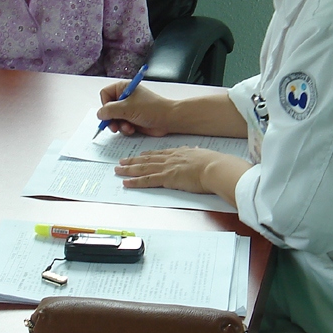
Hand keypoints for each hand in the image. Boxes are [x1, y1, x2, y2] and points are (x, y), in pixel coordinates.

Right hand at [96, 82, 172, 136]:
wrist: (168, 120)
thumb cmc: (152, 109)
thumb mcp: (127, 108)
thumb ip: (110, 110)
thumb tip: (100, 114)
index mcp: (123, 88)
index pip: (105, 94)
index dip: (105, 105)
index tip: (109, 113)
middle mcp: (125, 97)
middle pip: (108, 108)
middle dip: (111, 119)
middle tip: (114, 127)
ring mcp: (128, 109)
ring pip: (114, 119)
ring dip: (119, 125)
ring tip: (128, 127)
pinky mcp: (132, 119)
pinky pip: (121, 125)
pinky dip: (125, 129)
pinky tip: (132, 129)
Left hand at [114, 147, 249, 205]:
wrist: (215, 168)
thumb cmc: (213, 163)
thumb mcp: (204, 154)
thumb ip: (197, 153)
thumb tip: (198, 150)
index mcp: (179, 153)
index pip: (159, 154)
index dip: (147, 155)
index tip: (139, 155)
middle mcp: (170, 159)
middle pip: (147, 159)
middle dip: (133, 161)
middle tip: (122, 161)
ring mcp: (167, 168)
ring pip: (143, 168)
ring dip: (129, 169)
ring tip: (118, 170)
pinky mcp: (167, 178)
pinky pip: (147, 180)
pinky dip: (135, 182)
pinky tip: (126, 182)